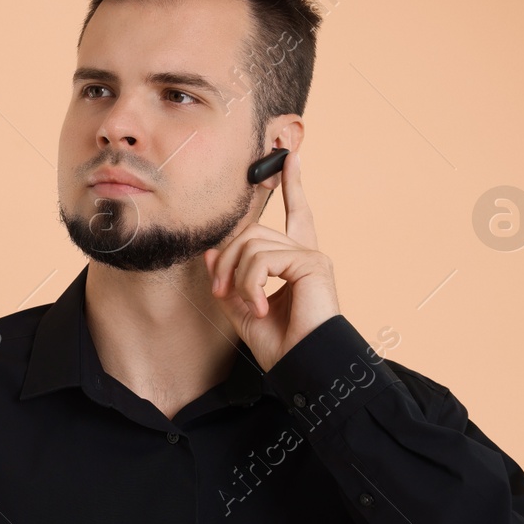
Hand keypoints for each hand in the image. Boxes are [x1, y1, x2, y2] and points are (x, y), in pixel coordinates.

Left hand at [202, 145, 339, 370]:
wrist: (300, 364)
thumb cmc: (278, 342)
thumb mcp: (242, 306)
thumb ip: (229, 276)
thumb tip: (212, 250)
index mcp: (294, 260)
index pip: (295, 214)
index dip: (292, 186)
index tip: (290, 158)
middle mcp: (306, 253)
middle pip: (252, 232)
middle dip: (226, 260)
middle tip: (220, 291)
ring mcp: (311, 256)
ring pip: (252, 245)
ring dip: (236, 277)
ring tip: (246, 304)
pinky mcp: (312, 263)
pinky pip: (263, 259)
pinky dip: (250, 284)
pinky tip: (260, 306)